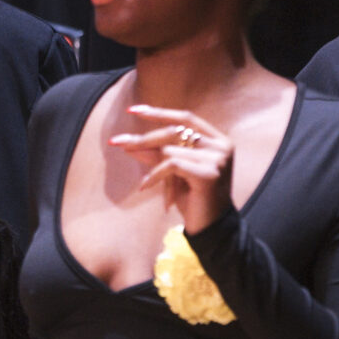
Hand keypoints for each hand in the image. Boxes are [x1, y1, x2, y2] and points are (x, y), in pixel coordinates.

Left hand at [111, 104, 233, 233]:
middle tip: (117, 142)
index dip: (159, 113)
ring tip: (141, 178)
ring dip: (150, 162)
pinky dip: (154, 175)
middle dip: (144, 137)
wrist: (211, 228)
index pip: (186, 118)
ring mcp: (218, 159)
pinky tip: (144, 186)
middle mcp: (221, 146)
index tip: (133, 110)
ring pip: (171, 149)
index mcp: (218, 140)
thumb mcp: (175, 172)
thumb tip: (130, 143)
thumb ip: (158, 154)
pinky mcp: (209, 173)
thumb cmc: (194, 199)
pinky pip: (171, 165)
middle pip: (175, 131)